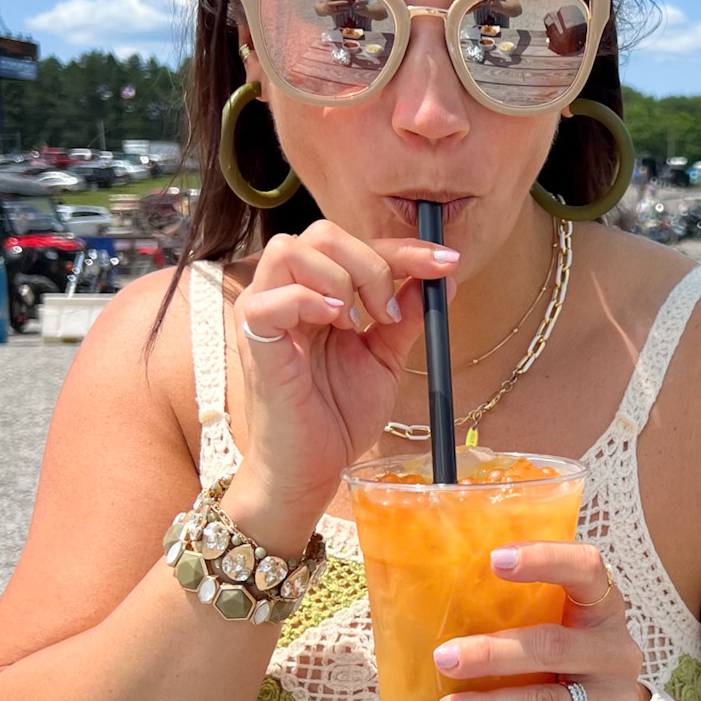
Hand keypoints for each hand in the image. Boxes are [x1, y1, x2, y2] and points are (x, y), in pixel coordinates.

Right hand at [228, 219, 458, 530]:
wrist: (313, 467)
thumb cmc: (338, 414)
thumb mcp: (384, 359)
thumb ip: (404, 317)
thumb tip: (441, 280)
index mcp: (320, 293)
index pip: (358, 246)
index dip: (404, 248)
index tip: (446, 262)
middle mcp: (288, 294)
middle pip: (320, 233)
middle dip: (369, 261)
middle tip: (386, 312)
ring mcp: (266, 314)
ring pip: (289, 250)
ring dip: (339, 278)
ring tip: (357, 322)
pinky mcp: (254, 341)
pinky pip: (269, 299)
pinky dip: (307, 300)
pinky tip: (335, 324)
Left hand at [430, 544, 645, 700]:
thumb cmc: (566, 672)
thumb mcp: (559, 633)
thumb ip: (519, 614)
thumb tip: (427, 598)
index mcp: (602, 611)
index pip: (586, 569)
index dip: (545, 559)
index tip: (495, 560)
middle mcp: (615, 654)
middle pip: (553, 647)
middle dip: (492, 653)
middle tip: (444, 658)